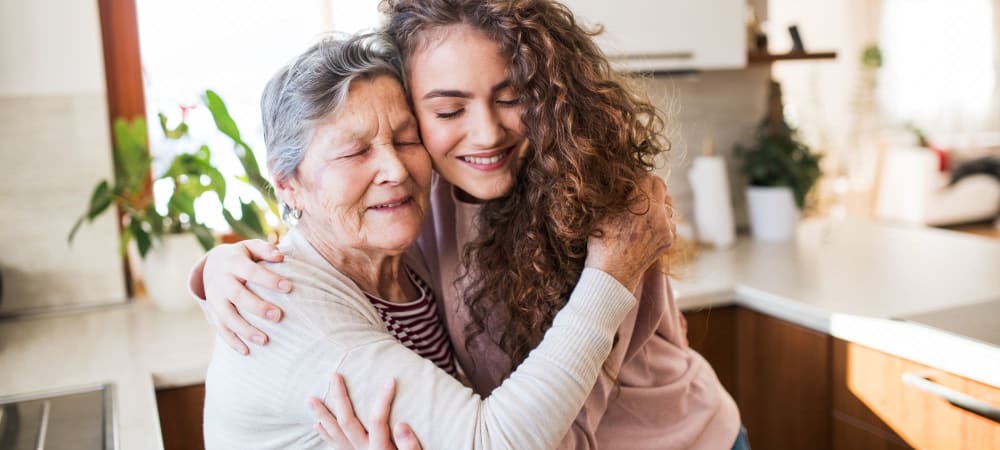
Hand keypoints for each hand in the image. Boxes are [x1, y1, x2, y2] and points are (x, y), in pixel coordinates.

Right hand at [200, 239, 290, 354]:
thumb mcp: (250, 247)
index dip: (268, 279)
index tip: (289, 287)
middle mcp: (221, 281)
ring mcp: (214, 298)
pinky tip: (246, 351)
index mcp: (233, 263)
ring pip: (227, 316)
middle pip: (237, 296)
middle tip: (278, 316)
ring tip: (265, 340)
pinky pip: (220, 328)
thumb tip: (281, 256)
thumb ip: (265, 250)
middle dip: (257, 307)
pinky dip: (232, 341)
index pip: (251, 271)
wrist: (211, 264)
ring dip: (245, 330)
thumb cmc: (242, 257)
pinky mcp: (212, 312)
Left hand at [308, 374, 421, 449]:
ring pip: (334, 434)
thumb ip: (410, 447)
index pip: (379, 419)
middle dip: (340, 397)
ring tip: (310, 399)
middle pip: (347, 421)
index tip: (391, 379)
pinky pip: (334, 447)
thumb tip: (402, 424)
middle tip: (334, 376)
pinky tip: (317, 425)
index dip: (384, 399)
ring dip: (321, 415)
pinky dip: (325, 435)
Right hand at [585, 174, 673, 290]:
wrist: (612, 274)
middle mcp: (658, 213)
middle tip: (638, 192)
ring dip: (657, 204)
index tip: (632, 181)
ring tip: (643, 211)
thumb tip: (625, 181)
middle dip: (650, 187)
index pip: (647, 177)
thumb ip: (620, 194)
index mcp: (641, 203)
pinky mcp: (668, 239)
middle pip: (661, 187)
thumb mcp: (605, 212)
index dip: (638, 177)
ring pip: (668, 205)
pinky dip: (662, 220)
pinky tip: (648, 226)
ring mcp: (666, 227)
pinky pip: (670, 221)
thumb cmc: (602, 242)